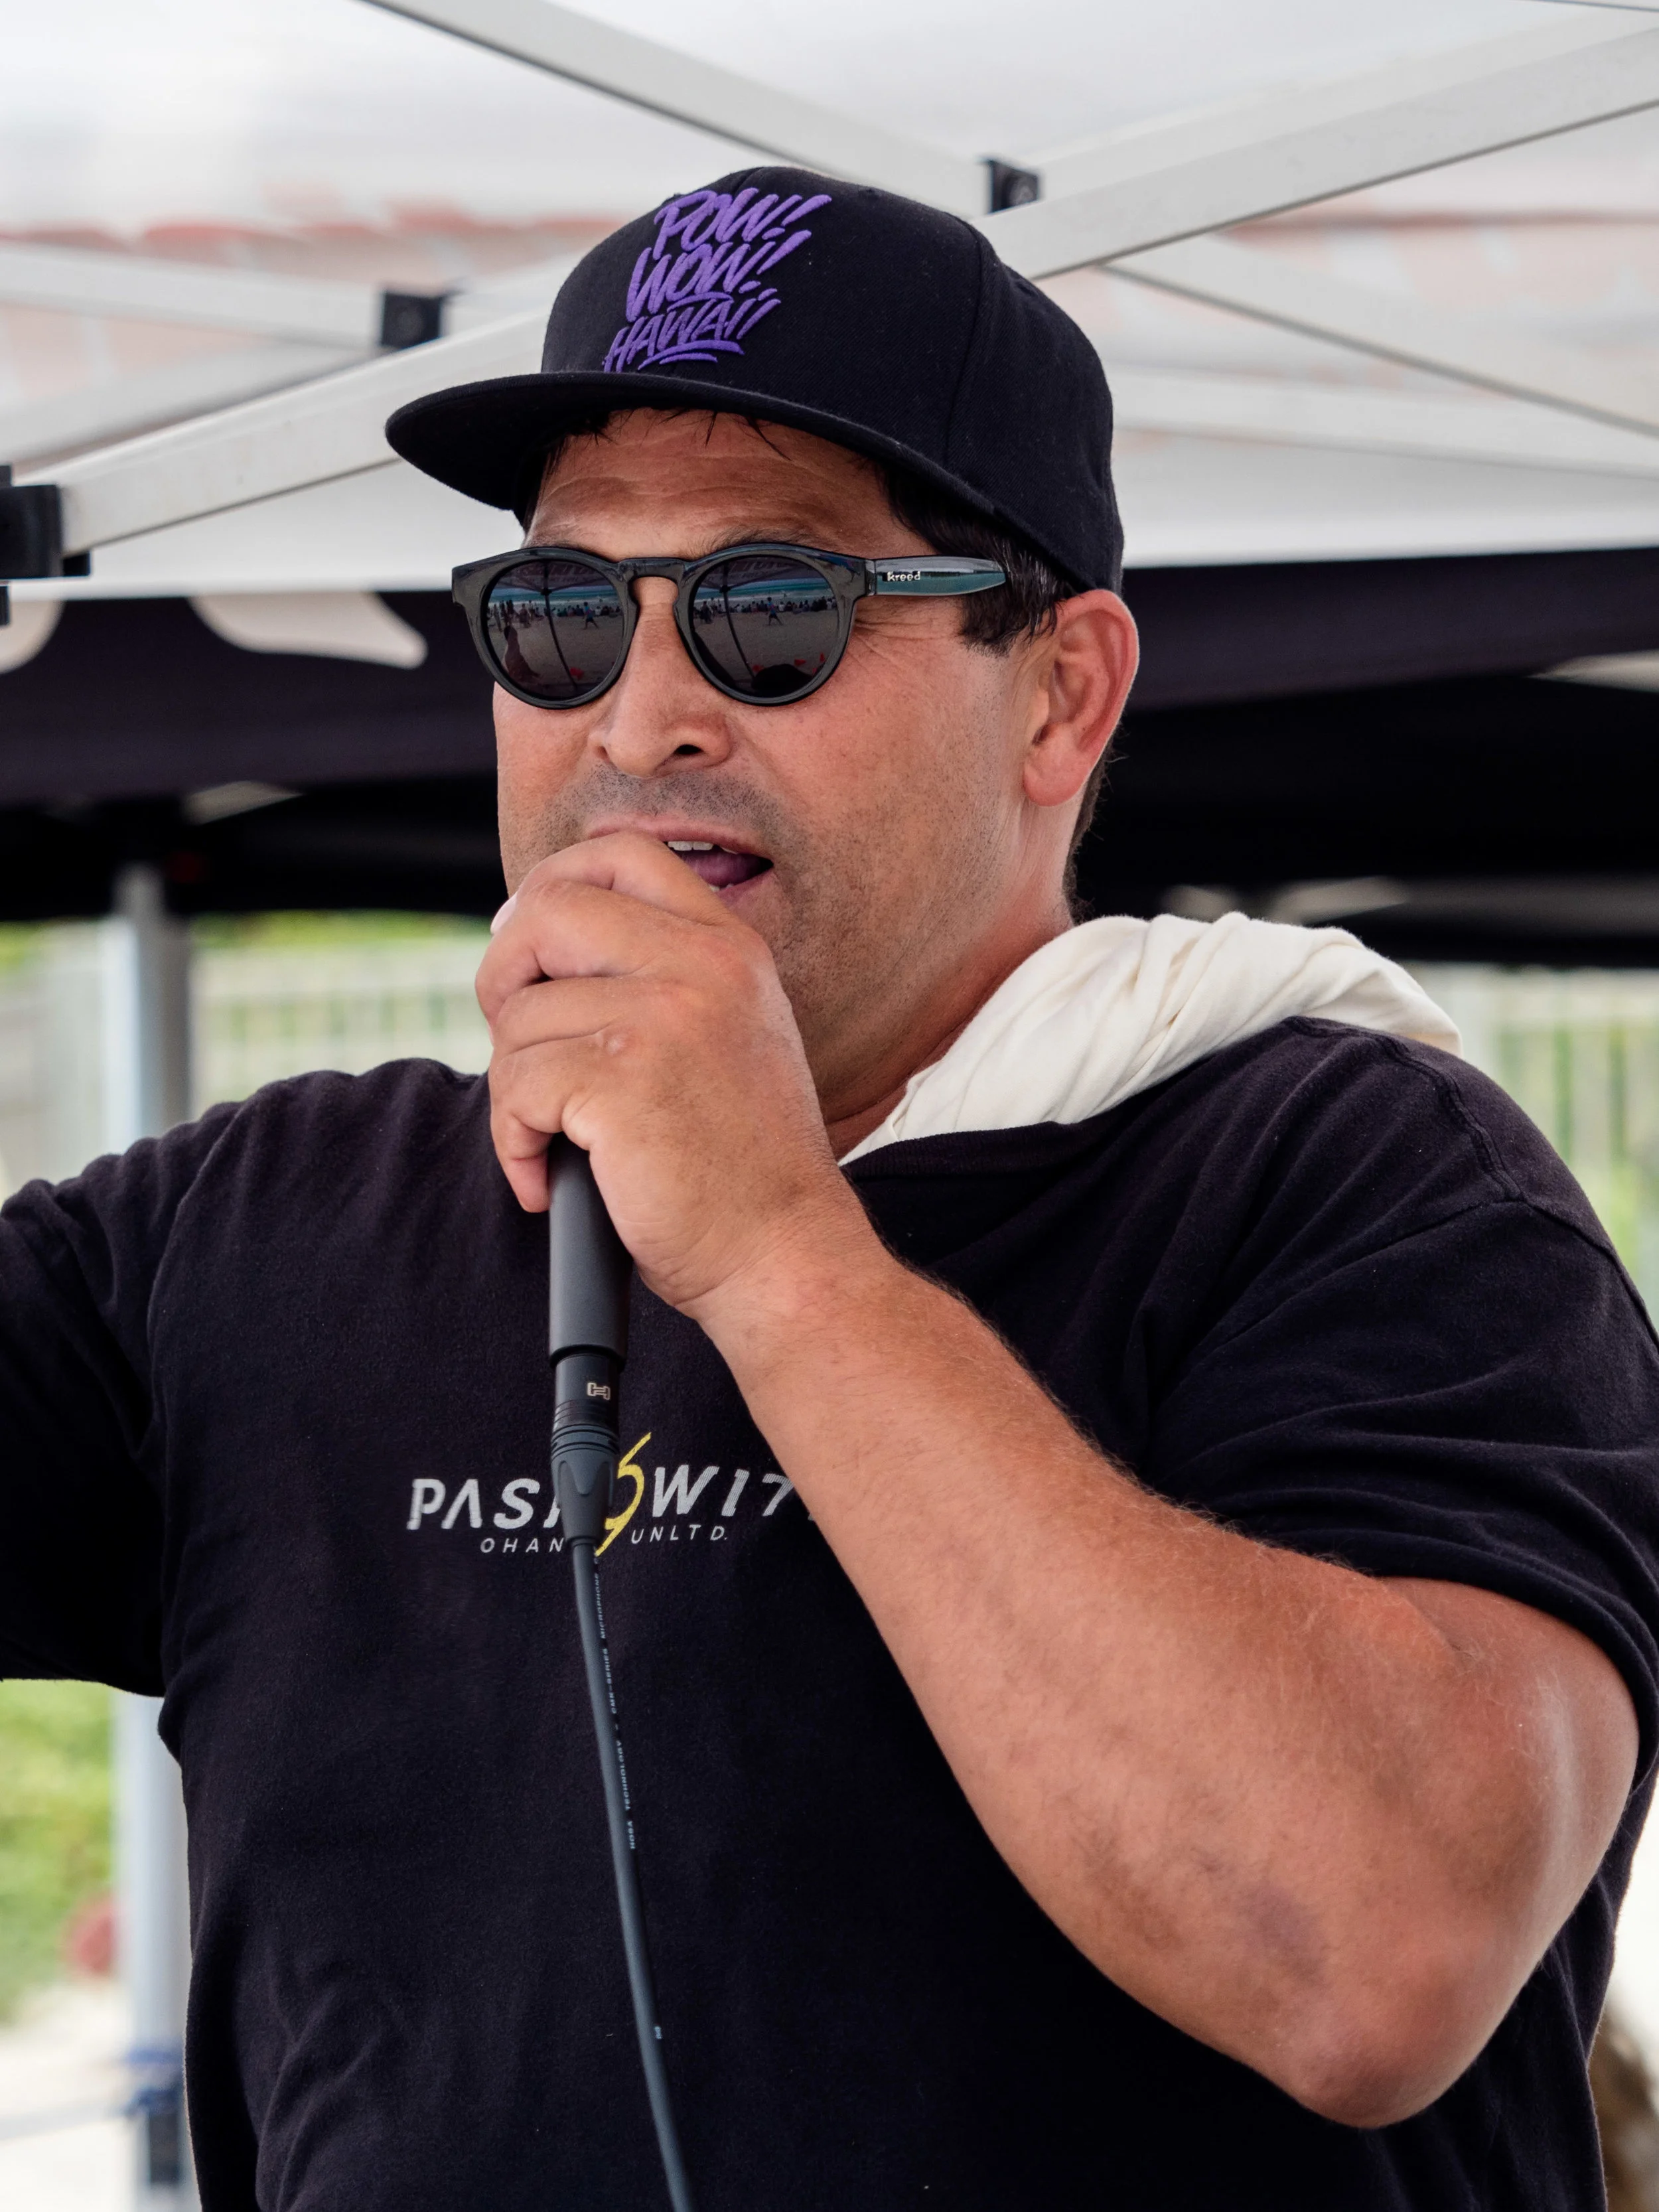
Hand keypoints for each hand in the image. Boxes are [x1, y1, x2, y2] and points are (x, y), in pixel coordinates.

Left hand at [475, 834, 874, 1320]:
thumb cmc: (741, 1166)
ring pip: (519, 1016)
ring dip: (516, 1089)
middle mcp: (702, 968)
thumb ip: (658, 977)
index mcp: (728, 950)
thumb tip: (526, 929)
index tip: (533, 952)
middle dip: (505, 976)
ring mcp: (664, 1020)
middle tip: (524, 1047)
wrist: (783, 1254)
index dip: (551, 887)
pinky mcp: (621, 1082)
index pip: (619, 854)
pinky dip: (514, 1142)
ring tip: (561, 1139)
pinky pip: (514, 1086)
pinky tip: (549, 1177)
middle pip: (547, 909)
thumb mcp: (727, 1037)